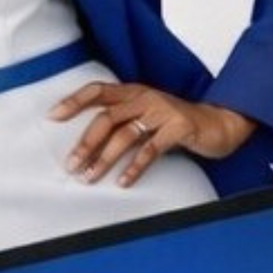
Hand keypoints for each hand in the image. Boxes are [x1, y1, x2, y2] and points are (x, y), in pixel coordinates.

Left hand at [48, 79, 251, 179]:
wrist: (218, 123)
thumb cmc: (177, 122)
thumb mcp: (147, 114)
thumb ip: (123, 120)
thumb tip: (87, 144)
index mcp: (134, 92)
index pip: (98, 91)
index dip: (74, 102)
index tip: (53, 116)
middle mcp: (145, 97)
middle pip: (107, 117)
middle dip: (86, 143)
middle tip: (72, 164)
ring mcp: (163, 111)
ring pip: (125, 135)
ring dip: (104, 158)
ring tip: (90, 177)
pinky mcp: (179, 127)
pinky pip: (151, 149)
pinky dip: (135, 167)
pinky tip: (124, 181)